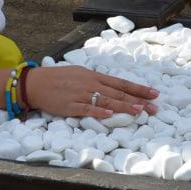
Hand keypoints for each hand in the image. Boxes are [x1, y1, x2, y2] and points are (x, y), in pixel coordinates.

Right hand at [25, 66, 158, 118]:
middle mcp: (91, 84)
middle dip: (138, 100)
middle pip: (118, 92)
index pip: (121, 83)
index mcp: (94, 76)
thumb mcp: (80, 74)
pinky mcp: (71, 105)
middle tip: (154, 107)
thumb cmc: (59, 78)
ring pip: (107, 100)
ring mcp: (81, 94)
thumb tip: (113, 88)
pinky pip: (87, 109)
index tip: (154, 94)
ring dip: (124, 106)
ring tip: (139, 111)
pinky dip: (99, 111)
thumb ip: (96, 81)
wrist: (36, 83)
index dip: (138, 89)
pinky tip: (110, 114)